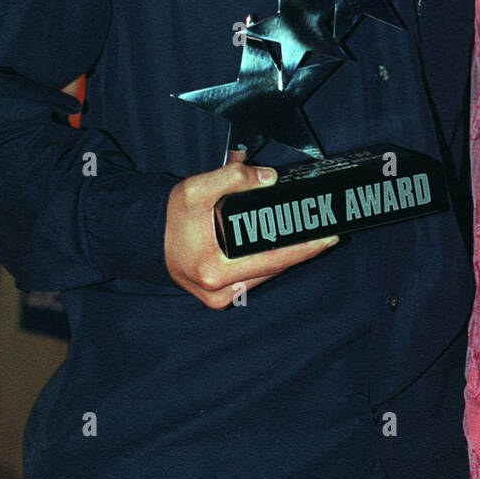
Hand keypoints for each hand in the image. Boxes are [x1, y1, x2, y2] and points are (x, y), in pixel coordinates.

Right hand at [164, 156, 338, 308]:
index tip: (329, 236)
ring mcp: (221, 298)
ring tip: (309, 233)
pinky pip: (256, 278)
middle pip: (275, 268)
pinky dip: (270, 261)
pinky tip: (283, 245)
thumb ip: (233, 178)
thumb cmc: (174, 216)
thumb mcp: (195, 188)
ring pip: (267, 274)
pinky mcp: (222, 299)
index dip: (305, 248)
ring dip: (287, 255)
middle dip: (301, 249)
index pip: (273, 259)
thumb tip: (269, 179)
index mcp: (214, 267)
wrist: (150, 239)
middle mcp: (220, 291)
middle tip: (326, 230)